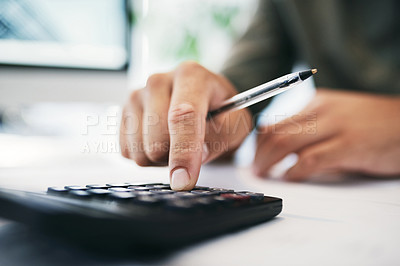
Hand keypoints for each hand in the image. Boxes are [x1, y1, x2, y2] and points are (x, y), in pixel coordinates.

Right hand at [120, 62, 251, 189]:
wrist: (204, 102)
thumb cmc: (222, 112)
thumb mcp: (237, 123)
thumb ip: (223, 136)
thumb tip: (198, 153)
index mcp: (190, 75)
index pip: (182, 116)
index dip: (184, 151)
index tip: (185, 180)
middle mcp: (158, 81)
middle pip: (157, 138)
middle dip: (176, 157)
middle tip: (194, 149)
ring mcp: (136, 96)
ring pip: (140, 150)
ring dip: (161, 159)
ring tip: (178, 143)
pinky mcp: (123, 114)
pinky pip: (128, 153)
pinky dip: (147, 158)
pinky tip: (162, 142)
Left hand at [253, 89, 399, 180]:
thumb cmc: (372, 125)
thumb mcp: (336, 118)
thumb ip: (310, 129)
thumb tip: (281, 150)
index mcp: (315, 104)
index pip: (273, 121)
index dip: (257, 143)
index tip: (253, 156)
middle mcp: (320, 111)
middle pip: (274, 132)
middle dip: (257, 155)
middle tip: (255, 170)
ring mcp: (334, 126)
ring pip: (284, 144)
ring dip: (268, 163)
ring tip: (265, 175)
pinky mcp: (349, 145)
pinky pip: (309, 160)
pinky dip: (294, 172)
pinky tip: (291, 179)